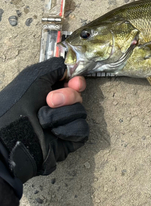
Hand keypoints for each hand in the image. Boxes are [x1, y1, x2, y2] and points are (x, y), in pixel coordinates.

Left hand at [0, 58, 88, 182]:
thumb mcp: (34, 76)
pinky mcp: (69, 139)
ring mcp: (64, 123)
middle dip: (68, 96)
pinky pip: (81, 129)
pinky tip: (54, 131)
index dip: (77, 81)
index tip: (74, 82)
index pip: (73, 83)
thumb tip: (69, 69)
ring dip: (63, 114)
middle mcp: (58, 107)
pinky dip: (67, 129)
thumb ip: (55, 66)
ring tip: (44, 120)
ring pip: (81, 112)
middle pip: (79, 96)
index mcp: (49, 91)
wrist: (13, 136)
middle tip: (50, 100)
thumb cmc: (19, 105)